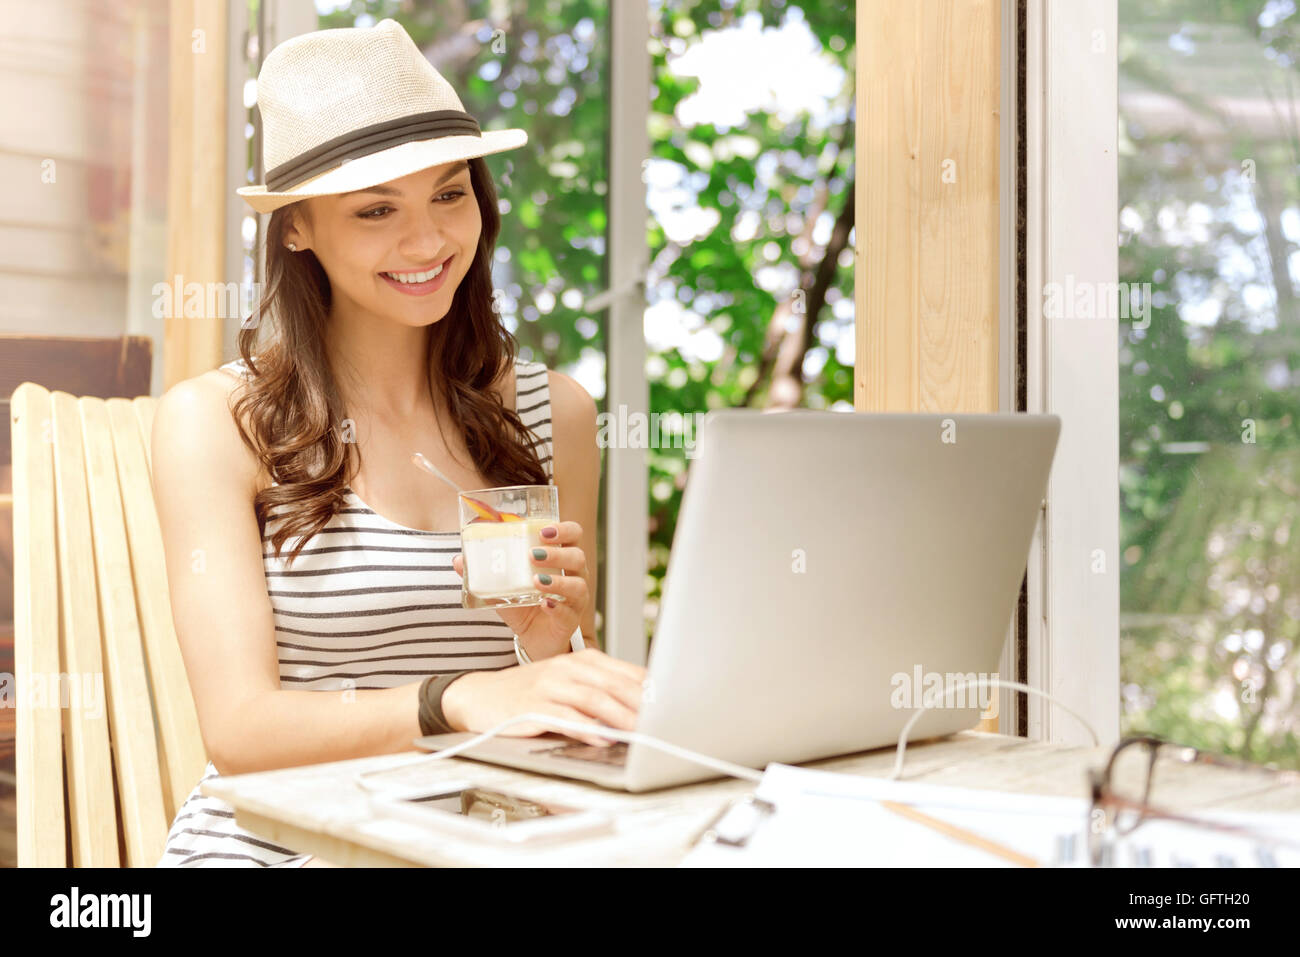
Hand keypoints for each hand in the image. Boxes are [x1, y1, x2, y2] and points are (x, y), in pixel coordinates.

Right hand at [441, 649, 647, 746]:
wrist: (479, 697)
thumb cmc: (529, 693)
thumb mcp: (568, 685)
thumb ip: (601, 692)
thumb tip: (643, 710)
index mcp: (583, 660)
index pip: (625, 673)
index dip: (650, 691)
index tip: (672, 707)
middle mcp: (568, 668)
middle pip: (614, 685)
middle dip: (641, 706)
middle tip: (663, 723)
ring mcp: (549, 685)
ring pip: (594, 700)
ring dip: (620, 718)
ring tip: (640, 733)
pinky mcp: (533, 706)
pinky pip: (565, 717)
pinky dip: (586, 728)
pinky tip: (602, 739)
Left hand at [452, 520, 589, 658]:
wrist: (533, 639)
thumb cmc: (524, 605)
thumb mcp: (503, 587)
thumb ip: (485, 573)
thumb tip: (458, 559)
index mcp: (560, 560)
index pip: (573, 536)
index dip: (564, 529)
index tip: (543, 530)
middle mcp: (574, 576)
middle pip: (578, 556)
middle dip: (557, 553)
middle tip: (533, 554)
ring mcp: (575, 600)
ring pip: (578, 585)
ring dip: (558, 580)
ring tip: (536, 580)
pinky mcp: (570, 621)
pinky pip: (570, 612)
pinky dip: (557, 607)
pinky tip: (545, 604)